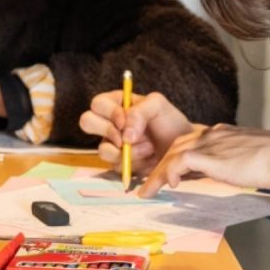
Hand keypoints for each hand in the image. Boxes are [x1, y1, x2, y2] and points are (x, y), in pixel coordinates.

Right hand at [78, 91, 195, 174]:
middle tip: (127, 138)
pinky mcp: (119, 162)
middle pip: (86, 122)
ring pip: (102, 149)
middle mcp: (110, 122)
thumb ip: (140, 111)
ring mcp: (112, 143)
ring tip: (149, 148)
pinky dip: (133, 163)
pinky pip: (115, 166)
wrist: (182, 146)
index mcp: (117, 103)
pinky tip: (149, 158)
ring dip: (127, 151)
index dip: (109, 112)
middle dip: (107, 131)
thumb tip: (125, 135)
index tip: (125, 121)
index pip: (98, 103)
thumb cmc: (169, 121)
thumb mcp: (158, 105)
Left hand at [137, 124, 269, 196]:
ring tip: (148, 191)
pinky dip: (170, 172)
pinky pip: (180, 161)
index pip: (189, 141)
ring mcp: (211, 143)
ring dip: (158, 173)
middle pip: (176, 146)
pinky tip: (169, 185)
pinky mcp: (211, 156)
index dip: (175, 157)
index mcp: (221, 133)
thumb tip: (227, 172)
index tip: (167, 173)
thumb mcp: (247, 157)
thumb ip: (232, 160)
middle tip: (150, 184)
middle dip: (160, 165)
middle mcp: (213, 134)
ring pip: (173, 153)